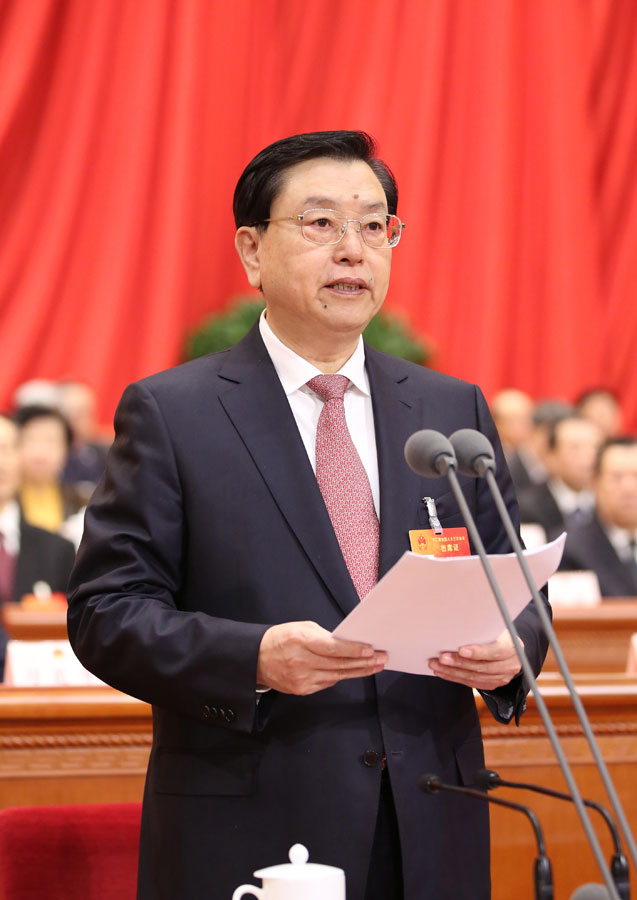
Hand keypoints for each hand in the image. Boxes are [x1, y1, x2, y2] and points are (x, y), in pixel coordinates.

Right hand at [256, 621, 387, 694]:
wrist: (257, 659)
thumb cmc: (281, 638)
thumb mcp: (301, 628)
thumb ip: (324, 636)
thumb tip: (348, 644)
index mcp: (300, 641)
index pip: (332, 648)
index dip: (353, 650)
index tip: (371, 649)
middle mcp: (300, 662)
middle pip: (339, 664)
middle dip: (364, 662)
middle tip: (382, 658)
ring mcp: (301, 679)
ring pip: (337, 676)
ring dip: (359, 671)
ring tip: (375, 666)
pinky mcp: (302, 690)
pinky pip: (327, 683)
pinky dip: (341, 676)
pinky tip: (354, 671)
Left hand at [428, 629, 522, 689]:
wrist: (509, 648)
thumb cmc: (497, 633)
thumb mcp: (495, 627)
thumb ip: (482, 630)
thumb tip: (457, 627)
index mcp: (512, 647)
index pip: (496, 651)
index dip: (478, 652)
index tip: (460, 650)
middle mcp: (510, 664)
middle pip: (482, 667)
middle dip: (459, 663)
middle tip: (441, 658)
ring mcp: (503, 677)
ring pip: (475, 678)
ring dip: (452, 672)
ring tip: (436, 665)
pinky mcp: (493, 684)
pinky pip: (472, 683)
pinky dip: (455, 677)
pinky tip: (443, 672)